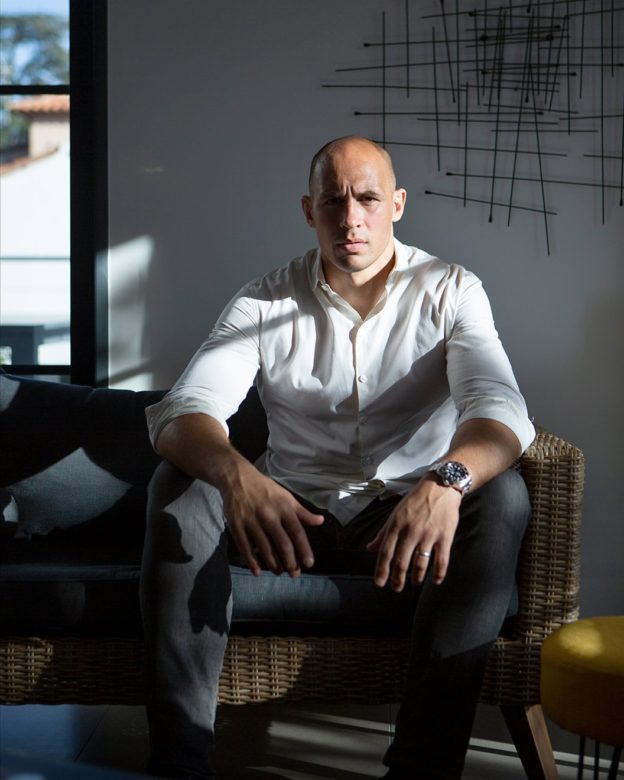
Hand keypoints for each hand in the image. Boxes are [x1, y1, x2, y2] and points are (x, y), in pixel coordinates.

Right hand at [221, 461, 323, 576]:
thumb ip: (302, 512)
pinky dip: (251, 561)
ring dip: (273, 564)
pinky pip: (245, 547)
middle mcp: (269, 515)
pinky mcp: (236, 525)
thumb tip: (321, 521)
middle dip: (290, 562)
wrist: (237, 478)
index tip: (309, 563)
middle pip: (282, 543)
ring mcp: (251, 521)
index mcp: (283, 507)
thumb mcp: (286, 496)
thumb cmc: (265, 489)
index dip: (304, 549)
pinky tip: (257, 571)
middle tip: (294, 573)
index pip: (297, 532)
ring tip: (278, 572)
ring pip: (265, 548)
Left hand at [366, 475, 461, 590]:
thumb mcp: (396, 513)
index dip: (381, 569)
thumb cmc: (416, 501)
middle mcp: (411, 530)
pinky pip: (442, 560)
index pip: (386, 551)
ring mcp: (429, 534)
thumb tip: (370, 548)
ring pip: (421, 563)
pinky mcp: (445, 536)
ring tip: (415, 584)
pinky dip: (439, 573)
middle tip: (396, 588)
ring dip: (417, 577)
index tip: (379, 583)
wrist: (441, 487)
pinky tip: (436, 581)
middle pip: (402, 561)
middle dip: (398, 578)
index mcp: (397, 524)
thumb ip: (383, 532)